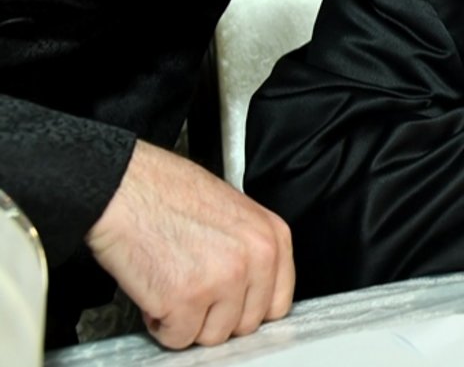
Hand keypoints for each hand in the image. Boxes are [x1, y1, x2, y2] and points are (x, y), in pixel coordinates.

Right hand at [86, 141, 294, 348]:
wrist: (123, 187)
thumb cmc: (166, 192)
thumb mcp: (231, 211)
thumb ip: (248, 250)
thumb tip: (249, 286)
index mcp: (271, 236)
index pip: (278, 301)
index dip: (248, 308)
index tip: (232, 306)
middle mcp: (255, 259)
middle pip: (247, 323)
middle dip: (216, 315)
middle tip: (192, 292)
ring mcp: (223, 281)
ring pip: (214, 335)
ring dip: (188, 321)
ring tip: (172, 288)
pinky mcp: (186, 301)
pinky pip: (178, 338)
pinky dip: (161, 325)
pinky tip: (155, 294)